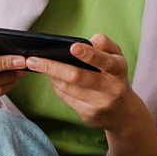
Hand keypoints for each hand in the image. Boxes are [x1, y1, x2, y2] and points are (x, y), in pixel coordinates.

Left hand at [24, 33, 144, 132]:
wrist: (124, 113)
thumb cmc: (115, 77)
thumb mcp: (117, 58)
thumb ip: (106, 44)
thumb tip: (91, 40)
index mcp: (118, 70)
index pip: (104, 61)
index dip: (89, 54)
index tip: (72, 47)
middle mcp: (110, 88)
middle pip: (77, 77)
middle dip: (52, 67)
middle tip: (32, 60)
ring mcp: (99, 104)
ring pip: (67, 88)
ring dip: (51, 75)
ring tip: (38, 64)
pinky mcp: (88, 115)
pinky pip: (66, 98)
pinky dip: (57, 86)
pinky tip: (52, 79)